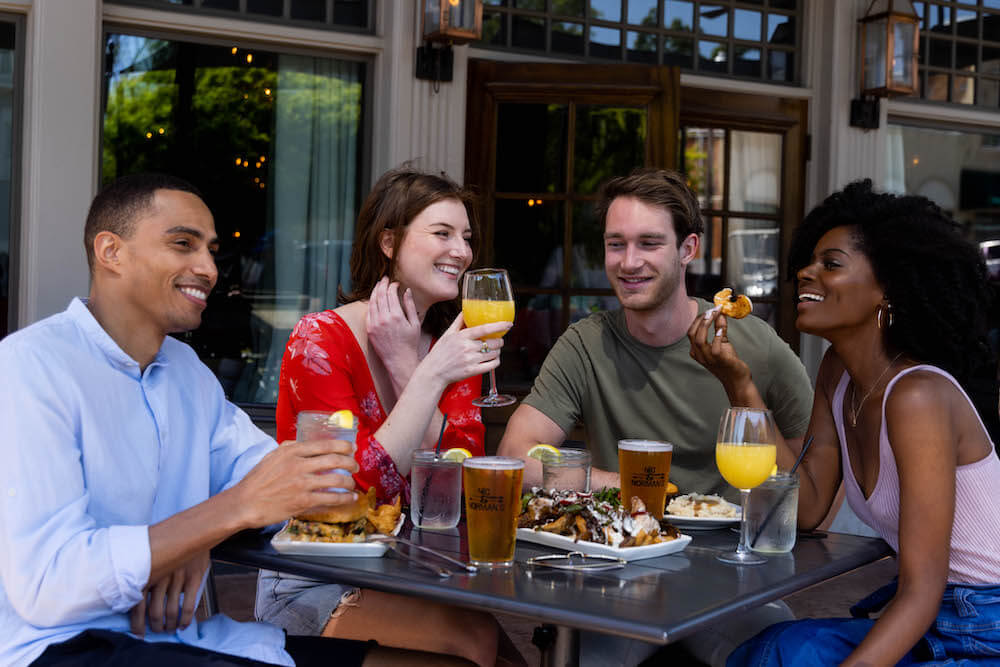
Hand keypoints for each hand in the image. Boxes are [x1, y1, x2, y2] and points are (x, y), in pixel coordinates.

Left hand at [130, 551, 209, 635]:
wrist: (195, 528)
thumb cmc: (170, 544)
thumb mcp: (153, 557)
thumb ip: (145, 575)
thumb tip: (133, 598)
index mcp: (147, 573)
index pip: (137, 604)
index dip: (137, 623)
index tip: (138, 633)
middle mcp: (161, 577)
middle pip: (155, 611)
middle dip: (155, 625)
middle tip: (156, 631)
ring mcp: (178, 578)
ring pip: (172, 610)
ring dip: (170, 624)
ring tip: (169, 629)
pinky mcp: (194, 577)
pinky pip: (189, 604)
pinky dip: (186, 618)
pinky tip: (184, 624)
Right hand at [233, 439, 360, 528]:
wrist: (244, 503)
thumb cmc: (256, 481)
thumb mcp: (271, 457)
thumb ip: (288, 448)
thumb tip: (302, 442)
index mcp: (292, 451)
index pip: (325, 444)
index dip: (343, 445)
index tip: (351, 448)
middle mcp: (299, 465)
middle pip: (335, 459)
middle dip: (350, 462)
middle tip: (355, 466)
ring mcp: (302, 483)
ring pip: (336, 479)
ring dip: (349, 481)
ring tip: (352, 483)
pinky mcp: (303, 501)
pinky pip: (331, 498)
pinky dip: (344, 498)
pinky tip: (350, 497)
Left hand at [367, 277, 420, 378]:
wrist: (399, 359)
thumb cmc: (410, 342)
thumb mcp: (415, 323)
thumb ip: (410, 305)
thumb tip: (406, 291)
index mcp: (396, 315)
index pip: (391, 293)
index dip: (392, 285)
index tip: (395, 284)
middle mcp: (383, 318)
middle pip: (380, 295)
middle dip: (382, 284)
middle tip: (384, 279)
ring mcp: (375, 324)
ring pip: (372, 302)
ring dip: (374, 291)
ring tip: (378, 286)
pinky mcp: (369, 329)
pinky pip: (368, 312)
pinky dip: (371, 303)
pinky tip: (374, 299)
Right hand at [415, 312, 510, 388]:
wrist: (433, 372)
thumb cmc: (440, 353)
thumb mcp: (447, 334)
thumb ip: (459, 322)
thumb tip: (466, 310)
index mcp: (462, 336)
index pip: (484, 328)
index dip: (499, 326)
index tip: (508, 324)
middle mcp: (467, 348)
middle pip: (493, 342)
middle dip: (500, 341)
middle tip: (498, 340)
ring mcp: (470, 360)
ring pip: (494, 354)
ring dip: (498, 351)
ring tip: (494, 350)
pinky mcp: (473, 371)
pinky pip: (492, 365)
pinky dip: (496, 361)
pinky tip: (493, 359)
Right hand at [687, 310, 751, 392]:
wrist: (736, 379)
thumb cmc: (728, 361)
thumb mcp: (722, 342)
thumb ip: (719, 328)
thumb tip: (720, 313)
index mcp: (696, 350)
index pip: (691, 331)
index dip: (699, 319)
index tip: (710, 309)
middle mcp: (699, 355)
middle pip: (692, 333)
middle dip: (701, 319)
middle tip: (712, 310)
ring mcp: (707, 358)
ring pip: (699, 339)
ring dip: (706, 325)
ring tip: (714, 315)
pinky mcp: (719, 360)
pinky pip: (714, 347)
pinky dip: (716, 336)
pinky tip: (721, 329)